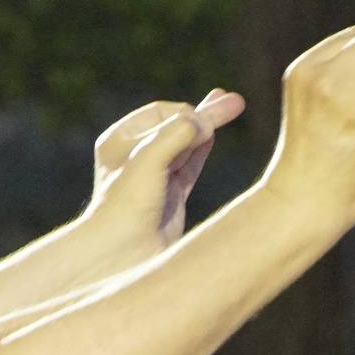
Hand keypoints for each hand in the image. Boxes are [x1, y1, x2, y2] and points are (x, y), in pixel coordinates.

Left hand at [90, 89, 245, 251]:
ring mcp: (155, 176)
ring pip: (187, 145)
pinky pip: (191, 165)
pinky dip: (204, 150)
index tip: (201, 126)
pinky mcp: (171, 196)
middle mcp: (135, 156)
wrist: (124, 253)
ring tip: (234, 105)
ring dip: (209, 128)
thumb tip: (203, 122)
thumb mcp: (148, 159)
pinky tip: (215, 135)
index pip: (160, 113)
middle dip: (205, 114)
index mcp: (119, 141)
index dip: (185, 114)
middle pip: (176, 126)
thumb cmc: (126, 205)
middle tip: (235, 100)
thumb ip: (177, 134)